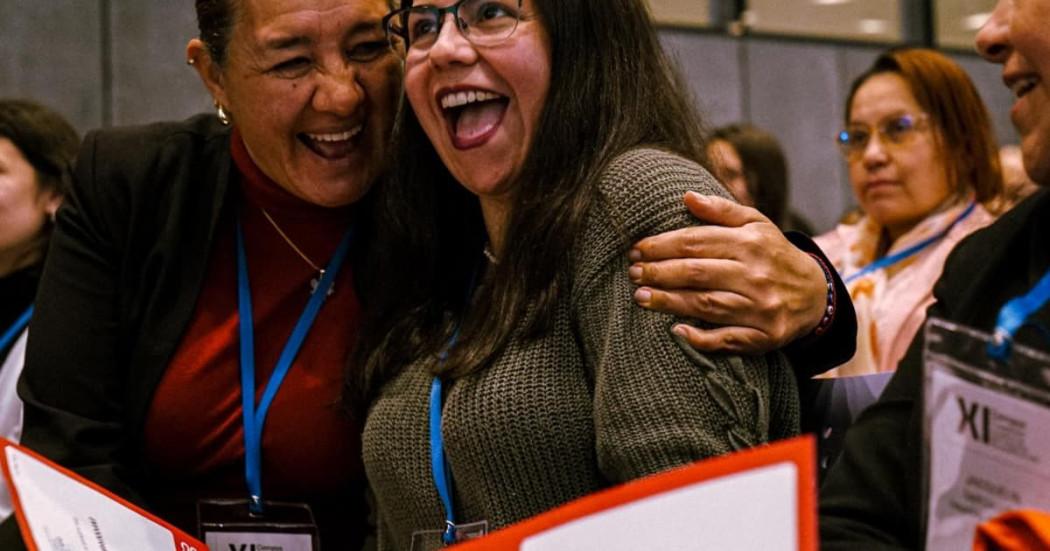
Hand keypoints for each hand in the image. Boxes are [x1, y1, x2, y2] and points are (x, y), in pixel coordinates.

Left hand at [628, 192, 826, 353]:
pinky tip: (677, 331)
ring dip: (670, 302)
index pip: (696, 241)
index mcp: (751, 243)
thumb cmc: (774, 255)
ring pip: (707, 304)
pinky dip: (701, 337)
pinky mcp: (764, 335)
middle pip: (697, 272)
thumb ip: (721, 210)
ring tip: (641, 297)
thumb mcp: (756, 224)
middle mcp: (756, 274)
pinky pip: (728, 339)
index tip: (637, 249)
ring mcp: (760, 307)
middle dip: (660, 272)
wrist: (816, 294)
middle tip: (632, 273)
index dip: (662, 245)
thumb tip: (686, 196)